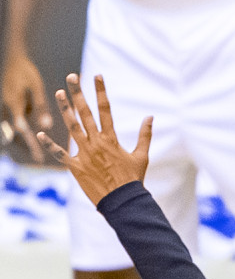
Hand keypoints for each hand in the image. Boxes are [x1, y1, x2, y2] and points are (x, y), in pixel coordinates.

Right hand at [2, 50, 50, 160]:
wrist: (12, 59)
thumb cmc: (26, 72)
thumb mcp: (36, 87)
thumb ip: (40, 107)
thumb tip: (46, 126)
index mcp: (13, 102)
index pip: (21, 127)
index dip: (29, 141)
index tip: (39, 153)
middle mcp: (5, 107)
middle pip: (13, 133)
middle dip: (25, 147)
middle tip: (39, 160)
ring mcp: (3, 108)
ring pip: (10, 130)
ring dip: (21, 143)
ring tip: (36, 156)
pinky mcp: (6, 108)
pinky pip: (11, 125)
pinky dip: (19, 135)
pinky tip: (30, 145)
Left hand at [38, 74, 150, 204]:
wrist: (124, 202)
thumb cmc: (133, 180)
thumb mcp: (142, 157)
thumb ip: (145, 135)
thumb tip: (150, 117)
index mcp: (112, 140)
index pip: (106, 110)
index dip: (101, 91)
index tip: (96, 76)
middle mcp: (97, 143)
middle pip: (85, 113)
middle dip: (78, 94)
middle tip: (72, 77)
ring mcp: (85, 154)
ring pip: (72, 127)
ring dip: (64, 109)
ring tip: (58, 93)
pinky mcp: (76, 167)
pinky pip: (60, 154)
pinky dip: (50, 145)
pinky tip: (40, 134)